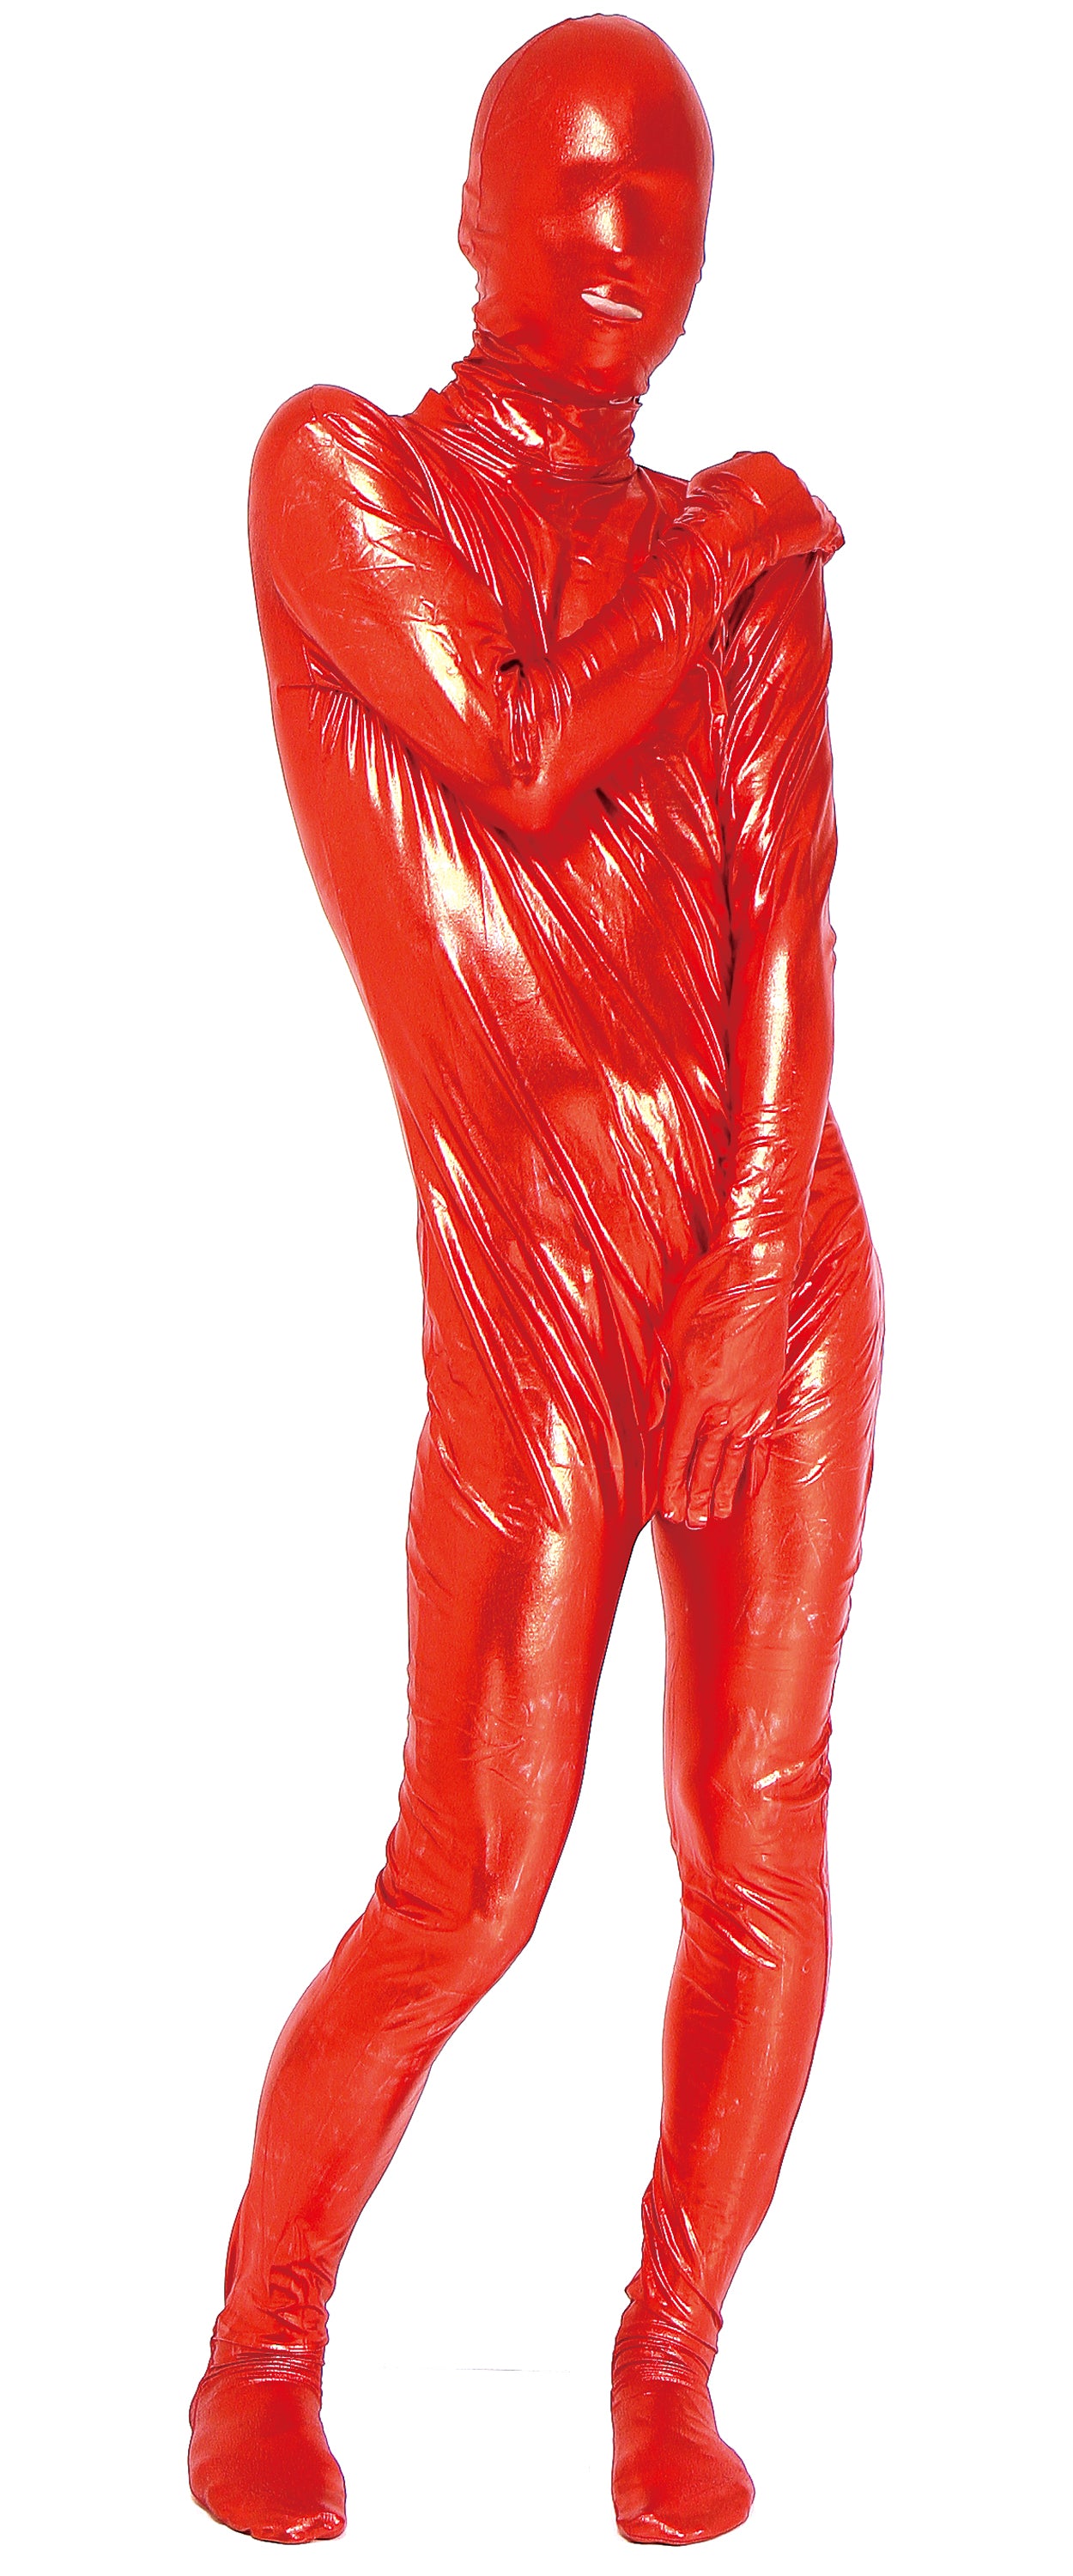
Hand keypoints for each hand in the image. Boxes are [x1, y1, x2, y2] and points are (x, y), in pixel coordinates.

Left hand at [652, 1250, 792, 1526]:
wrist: (755, 1273)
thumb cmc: (703, 1297)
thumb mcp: (665, 1336)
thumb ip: (656, 1385)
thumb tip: (649, 1426)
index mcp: (693, 1394)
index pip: (677, 1454)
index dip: (671, 1486)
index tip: (666, 1511)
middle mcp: (724, 1407)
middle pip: (706, 1464)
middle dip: (696, 1497)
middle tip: (690, 1524)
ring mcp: (752, 1404)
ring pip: (734, 1459)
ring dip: (723, 1490)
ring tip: (715, 1516)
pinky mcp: (770, 1395)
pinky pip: (761, 1442)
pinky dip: (753, 1468)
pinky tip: (747, 1485)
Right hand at [680, 452, 842, 595]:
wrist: (723, 532)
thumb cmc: (709, 511)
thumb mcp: (705, 483)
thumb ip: (723, 481)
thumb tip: (723, 486)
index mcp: (761, 461)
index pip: (768, 475)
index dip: (763, 497)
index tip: (756, 513)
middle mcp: (786, 473)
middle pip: (789, 491)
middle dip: (781, 510)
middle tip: (768, 532)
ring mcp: (803, 496)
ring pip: (807, 510)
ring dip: (798, 525)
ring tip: (789, 545)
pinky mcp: (815, 521)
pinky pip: (831, 530)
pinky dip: (829, 540)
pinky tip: (826, 549)